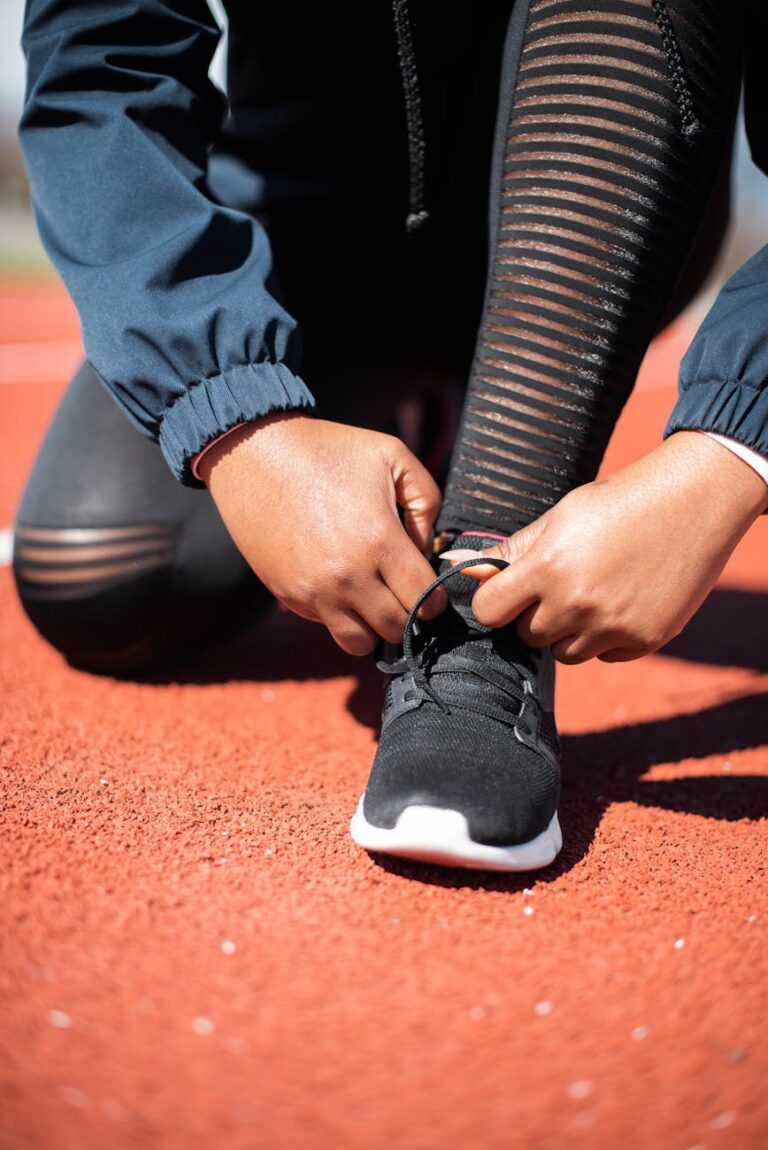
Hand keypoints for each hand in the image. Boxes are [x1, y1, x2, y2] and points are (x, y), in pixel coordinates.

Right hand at [199, 413, 445, 654]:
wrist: (254, 453)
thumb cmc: (328, 450)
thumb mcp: (393, 456)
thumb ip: (426, 502)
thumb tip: (425, 548)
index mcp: (379, 540)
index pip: (425, 600)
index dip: (435, 599)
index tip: (429, 586)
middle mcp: (347, 576)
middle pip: (396, 629)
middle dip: (408, 614)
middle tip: (402, 590)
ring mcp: (314, 591)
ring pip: (360, 643)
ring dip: (373, 626)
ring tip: (373, 597)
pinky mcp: (288, 595)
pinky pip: (326, 625)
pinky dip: (339, 614)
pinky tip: (339, 582)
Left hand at [440, 432, 767, 663]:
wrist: (693, 501)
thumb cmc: (617, 502)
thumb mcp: (558, 517)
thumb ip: (511, 551)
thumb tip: (459, 562)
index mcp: (547, 567)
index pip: (489, 612)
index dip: (495, 602)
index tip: (508, 591)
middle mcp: (576, 603)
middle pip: (526, 636)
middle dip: (535, 615)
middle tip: (562, 582)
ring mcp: (612, 626)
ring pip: (564, 653)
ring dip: (569, 631)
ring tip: (593, 591)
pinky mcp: (644, 640)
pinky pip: (604, 656)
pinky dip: (607, 637)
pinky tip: (623, 600)